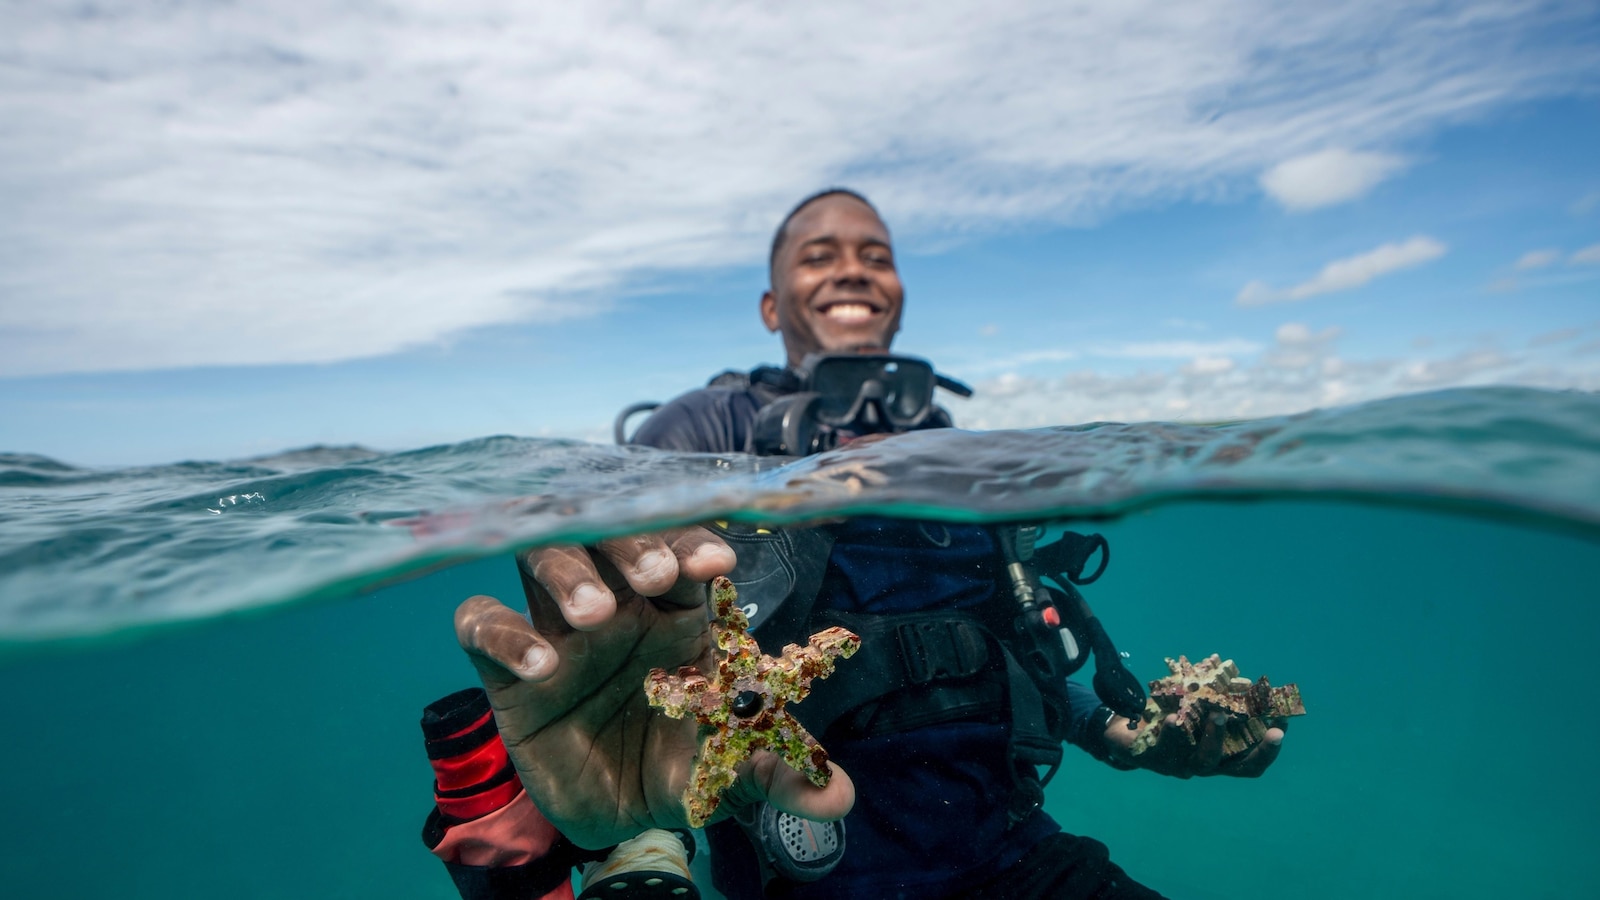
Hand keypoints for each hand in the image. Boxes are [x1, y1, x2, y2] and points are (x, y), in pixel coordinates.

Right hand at [453, 526, 855, 847]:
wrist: (618, 816)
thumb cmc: (682, 767)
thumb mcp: (729, 775)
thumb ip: (778, 776)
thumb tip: (840, 798)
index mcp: (679, 609)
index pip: (684, 553)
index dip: (695, 546)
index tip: (717, 563)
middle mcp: (619, 602)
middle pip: (612, 535)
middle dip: (633, 544)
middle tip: (654, 575)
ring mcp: (559, 627)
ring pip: (545, 557)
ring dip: (567, 573)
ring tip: (594, 614)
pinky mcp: (508, 668)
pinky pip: (482, 622)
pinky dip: (502, 631)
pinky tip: (538, 664)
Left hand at [1103, 711, 1283, 778]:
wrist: (1123, 731)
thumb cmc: (1167, 717)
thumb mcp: (1192, 705)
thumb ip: (1212, 694)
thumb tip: (1230, 669)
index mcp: (1218, 755)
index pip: (1251, 760)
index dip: (1270, 747)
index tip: (1285, 725)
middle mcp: (1204, 765)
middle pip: (1238, 767)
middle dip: (1260, 750)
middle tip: (1275, 732)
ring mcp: (1180, 765)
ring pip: (1203, 760)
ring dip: (1214, 737)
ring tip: (1219, 715)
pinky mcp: (1154, 759)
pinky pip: (1165, 748)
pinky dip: (1172, 733)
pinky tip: (1174, 718)